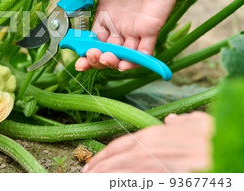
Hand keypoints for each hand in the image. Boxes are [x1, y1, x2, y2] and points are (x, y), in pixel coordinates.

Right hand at [71, 0, 183, 71]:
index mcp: (104, 14)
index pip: (91, 39)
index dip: (82, 49)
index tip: (76, 55)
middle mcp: (118, 25)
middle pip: (104, 51)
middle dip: (95, 60)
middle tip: (92, 56)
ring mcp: (134, 29)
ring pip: (121, 55)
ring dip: (112, 63)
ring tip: (106, 59)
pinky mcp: (151, 29)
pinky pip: (144, 52)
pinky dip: (134, 62)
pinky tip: (124, 63)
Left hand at [83, 112, 213, 172]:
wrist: (220, 150)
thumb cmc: (210, 137)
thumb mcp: (194, 124)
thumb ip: (179, 123)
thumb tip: (173, 121)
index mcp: (151, 136)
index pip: (118, 145)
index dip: (102, 155)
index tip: (92, 163)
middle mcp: (145, 150)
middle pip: (112, 161)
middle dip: (97, 169)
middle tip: (85, 175)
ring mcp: (149, 167)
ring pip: (117, 174)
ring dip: (102, 178)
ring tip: (90, 182)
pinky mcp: (157, 179)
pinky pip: (131, 183)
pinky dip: (118, 184)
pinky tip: (110, 186)